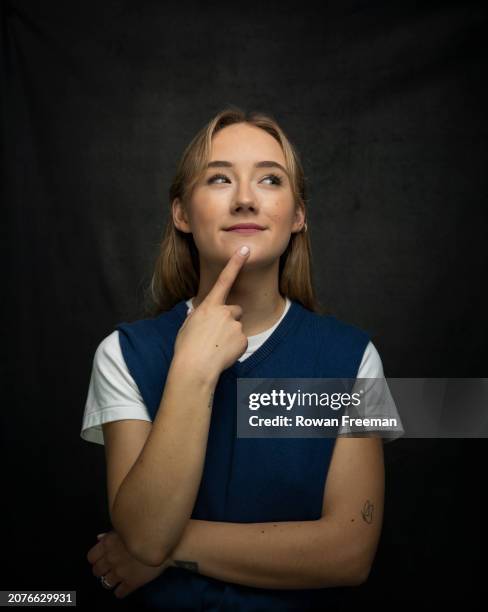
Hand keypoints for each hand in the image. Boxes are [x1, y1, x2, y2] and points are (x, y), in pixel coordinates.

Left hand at [87, 530, 171, 598]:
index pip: (91, 557)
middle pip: (96, 571)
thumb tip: (98, 538)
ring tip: (117, 577)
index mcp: (108, 544)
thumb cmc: (148, 530)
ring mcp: (120, 572)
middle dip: (101, 570)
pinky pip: (119, 593)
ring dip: (110, 580)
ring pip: (106, 583)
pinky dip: (120, 591)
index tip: (101, 558)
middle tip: (109, 568)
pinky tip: (124, 586)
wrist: (167, 543)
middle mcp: (111, 559)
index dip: (96, 558)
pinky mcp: (131, 583)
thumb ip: (111, 534)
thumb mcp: (127, 527)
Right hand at [173, 245, 250, 380]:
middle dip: (230, 320)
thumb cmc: (186, 348)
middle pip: (235, 310)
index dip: (235, 263)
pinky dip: (234, 348)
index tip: (245, 250)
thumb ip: (197, 317)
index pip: (224, 279)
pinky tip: (222, 354)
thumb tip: (199, 316)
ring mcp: (235, 325)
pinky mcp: (242, 339)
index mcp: (208, 306)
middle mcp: (224, 312)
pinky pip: (241, 342)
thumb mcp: (187, 326)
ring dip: (230, 336)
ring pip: (237, 328)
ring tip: (215, 347)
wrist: (195, 367)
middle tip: (216, 334)